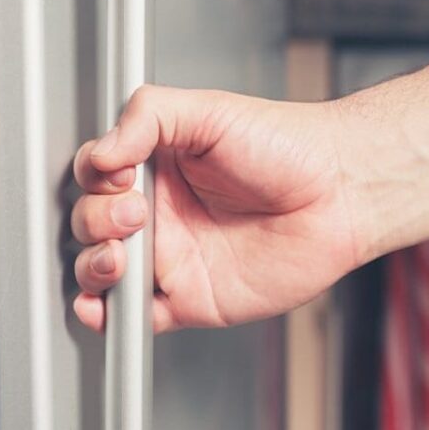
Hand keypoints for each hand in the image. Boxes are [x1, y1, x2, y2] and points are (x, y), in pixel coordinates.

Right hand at [71, 85, 361, 332]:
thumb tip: (102, 151)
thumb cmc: (287, 148)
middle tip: (138, 214)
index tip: (118, 173)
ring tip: (118, 257)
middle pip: (90, 224)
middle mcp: (159, 213)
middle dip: (98, 222)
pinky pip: (137, 317)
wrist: (338, 195)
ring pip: (101, 272)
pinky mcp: (188, 299)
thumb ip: (148, 117)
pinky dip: (109, 318)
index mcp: (156, 167)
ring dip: (92, 267)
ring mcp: (171, 258)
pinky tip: (101, 306)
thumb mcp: (210, 111)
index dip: (95, 179)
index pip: (95, 177)